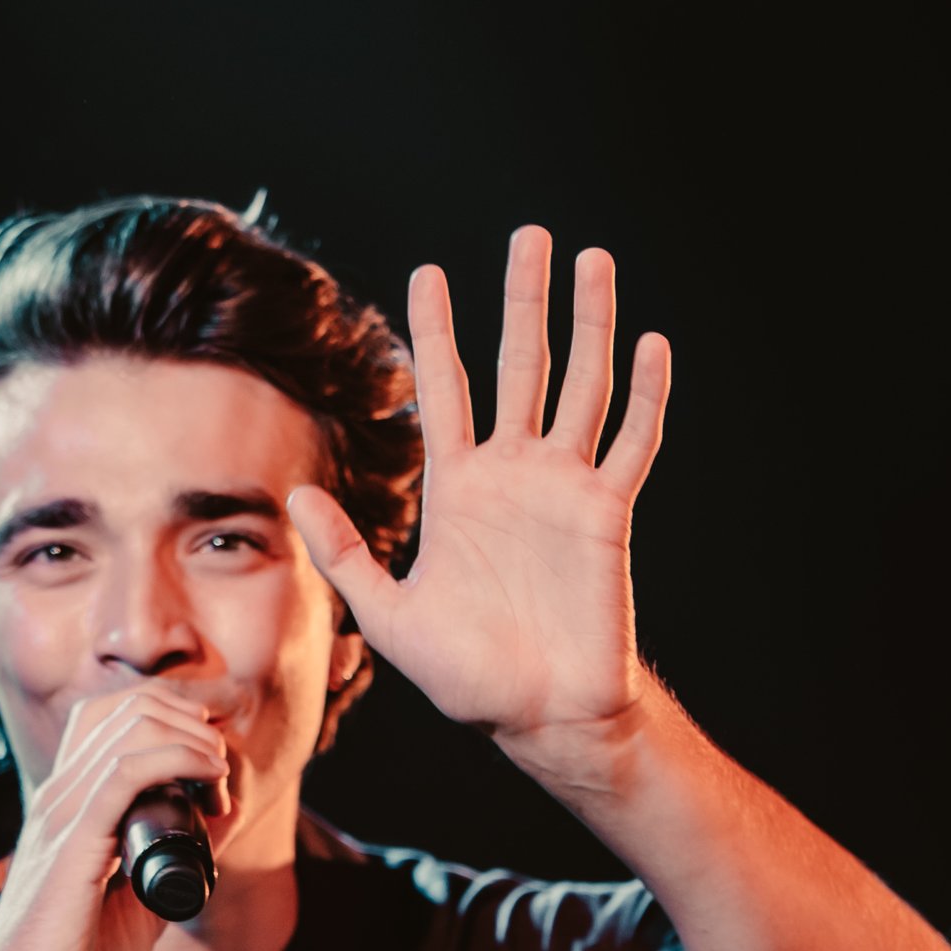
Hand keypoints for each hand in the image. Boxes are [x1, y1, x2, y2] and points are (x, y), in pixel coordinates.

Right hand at [0, 685, 232, 950]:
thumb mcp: (132, 904)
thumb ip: (163, 865)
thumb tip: (215, 826)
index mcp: (63, 805)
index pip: (111, 716)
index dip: (172, 716)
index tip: (215, 759)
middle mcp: (57, 796)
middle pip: (127, 707)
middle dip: (191, 720)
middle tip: (223, 769)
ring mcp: (59, 815)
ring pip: (131, 727)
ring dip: (194, 739)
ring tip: (221, 778)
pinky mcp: (70, 844)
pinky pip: (125, 772)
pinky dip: (178, 760)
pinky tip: (209, 777)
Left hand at [289, 229, 670, 782]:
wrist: (543, 716)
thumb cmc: (469, 677)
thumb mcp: (390, 617)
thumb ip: (346, 554)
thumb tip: (297, 494)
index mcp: (458, 488)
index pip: (445, 388)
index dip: (438, 330)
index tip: (429, 272)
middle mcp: (512, 473)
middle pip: (519, 364)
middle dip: (523, 299)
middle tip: (529, 235)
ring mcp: (563, 488)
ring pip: (582, 385)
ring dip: (592, 324)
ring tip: (595, 262)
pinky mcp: (606, 512)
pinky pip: (632, 443)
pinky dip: (645, 396)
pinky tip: (653, 345)